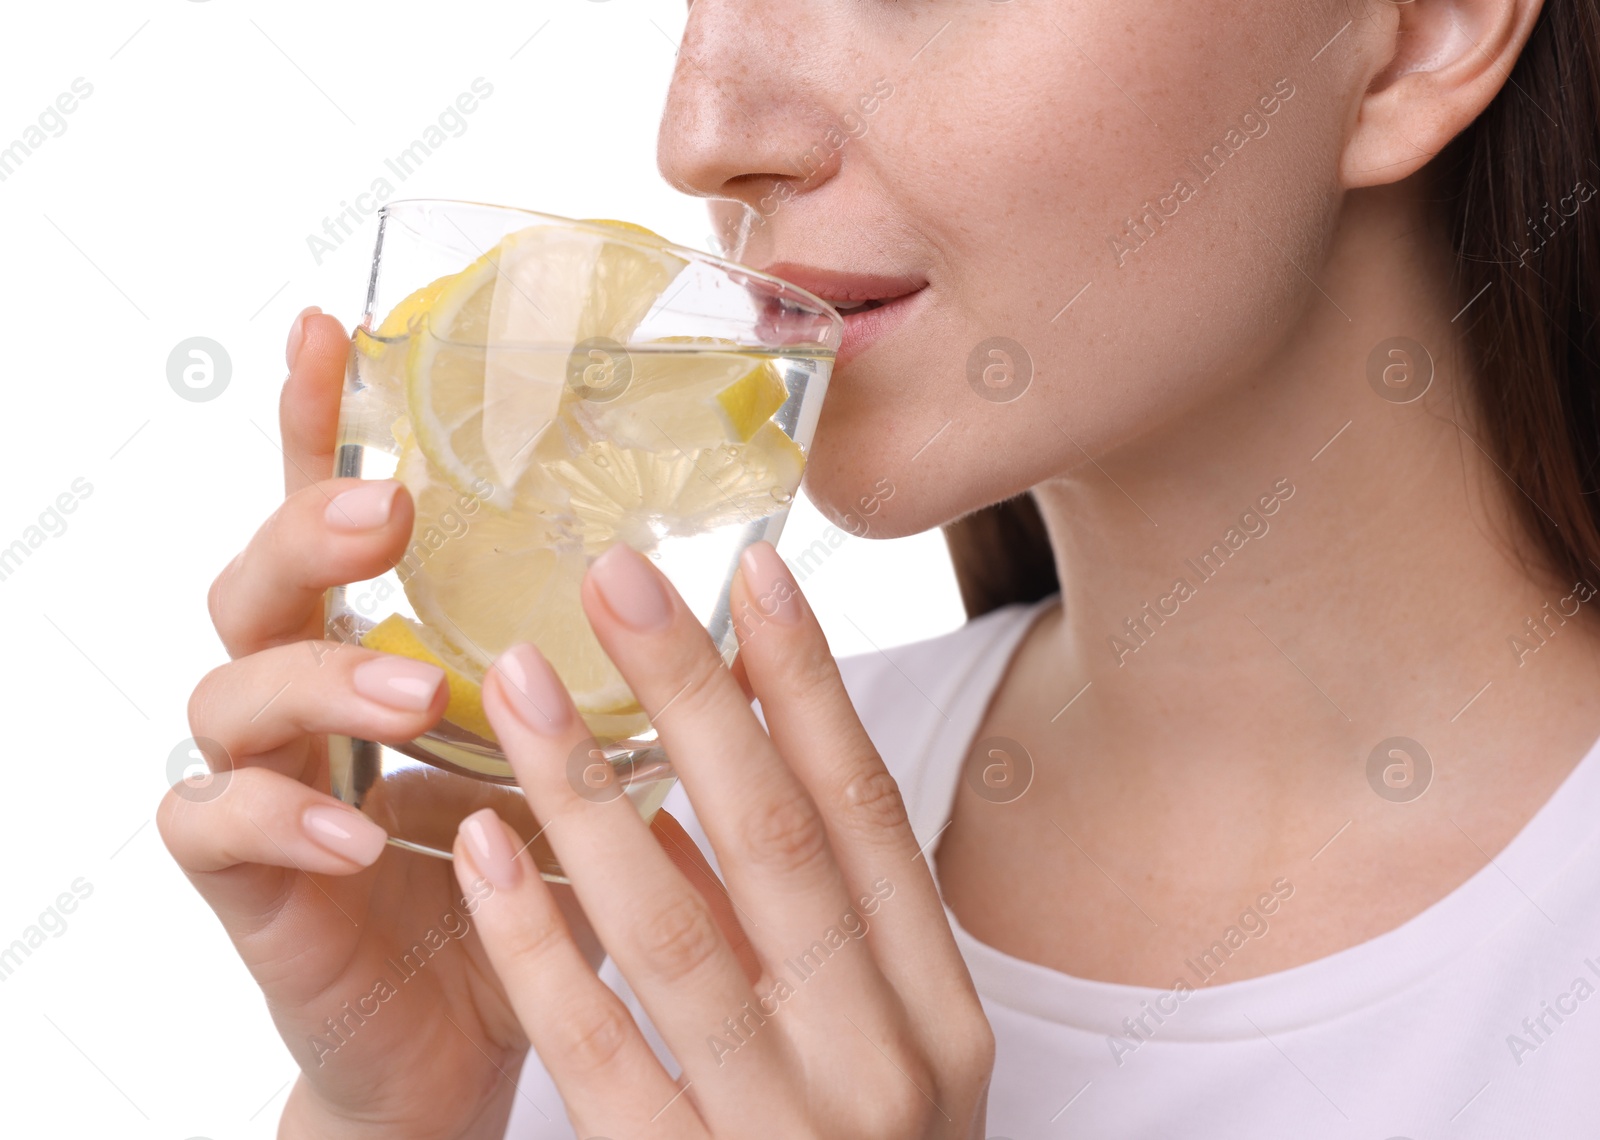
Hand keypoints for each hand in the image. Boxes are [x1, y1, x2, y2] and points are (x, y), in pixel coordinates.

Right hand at [158, 308, 751, 1138]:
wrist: (474, 1030)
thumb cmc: (536, 878)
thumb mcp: (591, 759)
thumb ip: (625, 674)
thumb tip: (744, 578)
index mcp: (386, 647)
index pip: (337, 516)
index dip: (326, 423)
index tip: (334, 326)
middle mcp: (310, 699)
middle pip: (258, 581)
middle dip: (310, 532)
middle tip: (387, 512)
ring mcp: (264, 783)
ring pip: (229, 691)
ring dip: (321, 680)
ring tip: (415, 693)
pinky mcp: (245, 881)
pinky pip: (214, 824)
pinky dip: (279, 819)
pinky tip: (358, 835)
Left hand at [451, 537, 995, 1137]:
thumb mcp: (888, 1061)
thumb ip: (821, 935)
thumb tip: (716, 782)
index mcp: (942, 1014)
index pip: (869, 816)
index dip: (808, 687)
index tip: (748, 570)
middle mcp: (883, 1066)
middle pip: (775, 843)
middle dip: (692, 697)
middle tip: (612, 574)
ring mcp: (788, 1137)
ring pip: (677, 930)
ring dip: (591, 791)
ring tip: (512, 679)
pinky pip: (595, 1053)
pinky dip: (538, 940)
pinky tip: (484, 842)